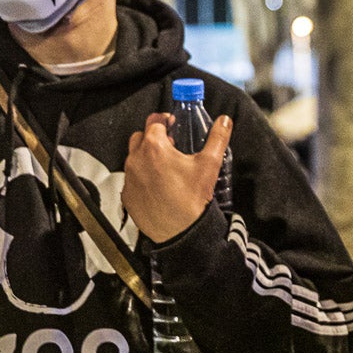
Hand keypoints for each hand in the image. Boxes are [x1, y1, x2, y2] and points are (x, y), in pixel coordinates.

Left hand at [121, 112, 232, 244]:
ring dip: (146, 158)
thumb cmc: (192, 200)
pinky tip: (157, 186)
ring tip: (165, 169)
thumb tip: (224, 122)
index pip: (154, 120)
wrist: (181, 233)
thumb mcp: (210, 164)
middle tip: (170, 148)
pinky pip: (131, 179)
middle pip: (141, 137)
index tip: (172, 125)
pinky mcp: (127, 195)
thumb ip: (217, 138)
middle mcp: (137, 160)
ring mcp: (130, 178)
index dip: (164, 120)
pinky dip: (141, 178)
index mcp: (155, 147)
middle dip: (154, 138)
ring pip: (134, 158)